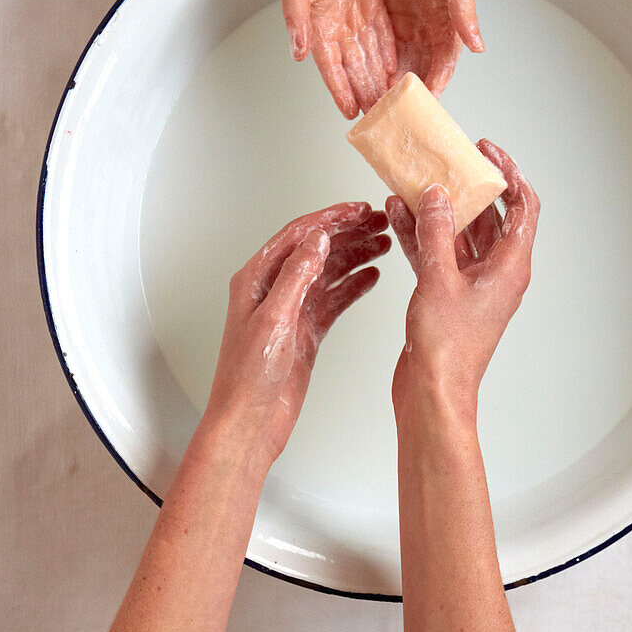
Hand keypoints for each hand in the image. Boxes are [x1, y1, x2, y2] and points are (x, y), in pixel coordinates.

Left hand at [208, 201, 390, 462]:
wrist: (250, 422)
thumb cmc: (248, 378)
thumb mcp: (275, 319)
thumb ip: (297, 276)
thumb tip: (316, 240)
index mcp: (256, 279)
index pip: (298, 235)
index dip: (330, 218)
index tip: (358, 209)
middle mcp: (273, 290)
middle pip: (316, 249)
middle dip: (349, 232)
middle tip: (379, 221)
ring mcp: (291, 310)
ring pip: (328, 271)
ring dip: (355, 255)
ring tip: (383, 243)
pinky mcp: (305, 331)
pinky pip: (334, 299)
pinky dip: (354, 286)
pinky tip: (372, 277)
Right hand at [281, 0, 397, 118]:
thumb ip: (296, 22)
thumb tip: (299, 51)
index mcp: (317, 29)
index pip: (331, 69)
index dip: (341, 91)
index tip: (350, 112)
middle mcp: (337, 29)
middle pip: (353, 68)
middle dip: (364, 92)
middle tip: (377, 115)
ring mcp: (355, 19)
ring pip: (369, 56)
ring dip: (378, 78)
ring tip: (389, 100)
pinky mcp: (371, 6)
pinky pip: (382, 36)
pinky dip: (388, 54)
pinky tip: (396, 69)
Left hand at [376, 0, 484, 96]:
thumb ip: (466, 16)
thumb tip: (478, 46)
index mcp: (450, 32)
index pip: (444, 67)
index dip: (435, 84)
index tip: (425, 100)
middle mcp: (432, 38)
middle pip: (424, 73)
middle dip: (414, 93)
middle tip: (401, 109)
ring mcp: (412, 35)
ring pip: (404, 68)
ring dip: (396, 86)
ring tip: (384, 102)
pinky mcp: (394, 29)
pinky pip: (388, 55)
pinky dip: (383, 70)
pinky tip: (373, 83)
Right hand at [386, 140, 538, 420]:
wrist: (432, 391)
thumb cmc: (447, 349)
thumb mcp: (438, 279)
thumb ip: (436, 232)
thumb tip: (436, 196)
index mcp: (510, 267)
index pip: (523, 207)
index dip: (509, 174)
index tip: (488, 152)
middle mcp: (496, 273)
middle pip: (490, 217)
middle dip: (468, 189)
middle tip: (448, 164)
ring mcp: (472, 284)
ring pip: (459, 234)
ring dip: (438, 211)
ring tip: (414, 184)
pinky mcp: (448, 295)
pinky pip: (438, 254)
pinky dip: (421, 235)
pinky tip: (398, 215)